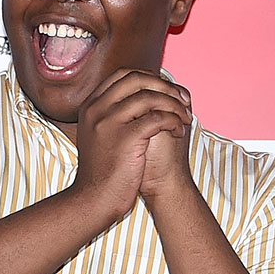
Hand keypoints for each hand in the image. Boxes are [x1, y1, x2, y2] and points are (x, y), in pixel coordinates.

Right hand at [73, 70, 192, 224]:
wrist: (96, 198)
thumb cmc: (104, 169)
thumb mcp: (100, 134)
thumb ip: (114, 112)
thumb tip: (143, 92)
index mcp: (90, 106)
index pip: (122, 75)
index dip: (149, 78)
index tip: (165, 91)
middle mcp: (96, 109)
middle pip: (136, 79)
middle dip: (164, 86)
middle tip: (181, 100)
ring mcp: (108, 122)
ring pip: (150, 96)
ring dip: (174, 105)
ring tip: (184, 118)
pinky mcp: (124, 137)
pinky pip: (158, 118)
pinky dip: (174, 122)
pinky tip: (178, 132)